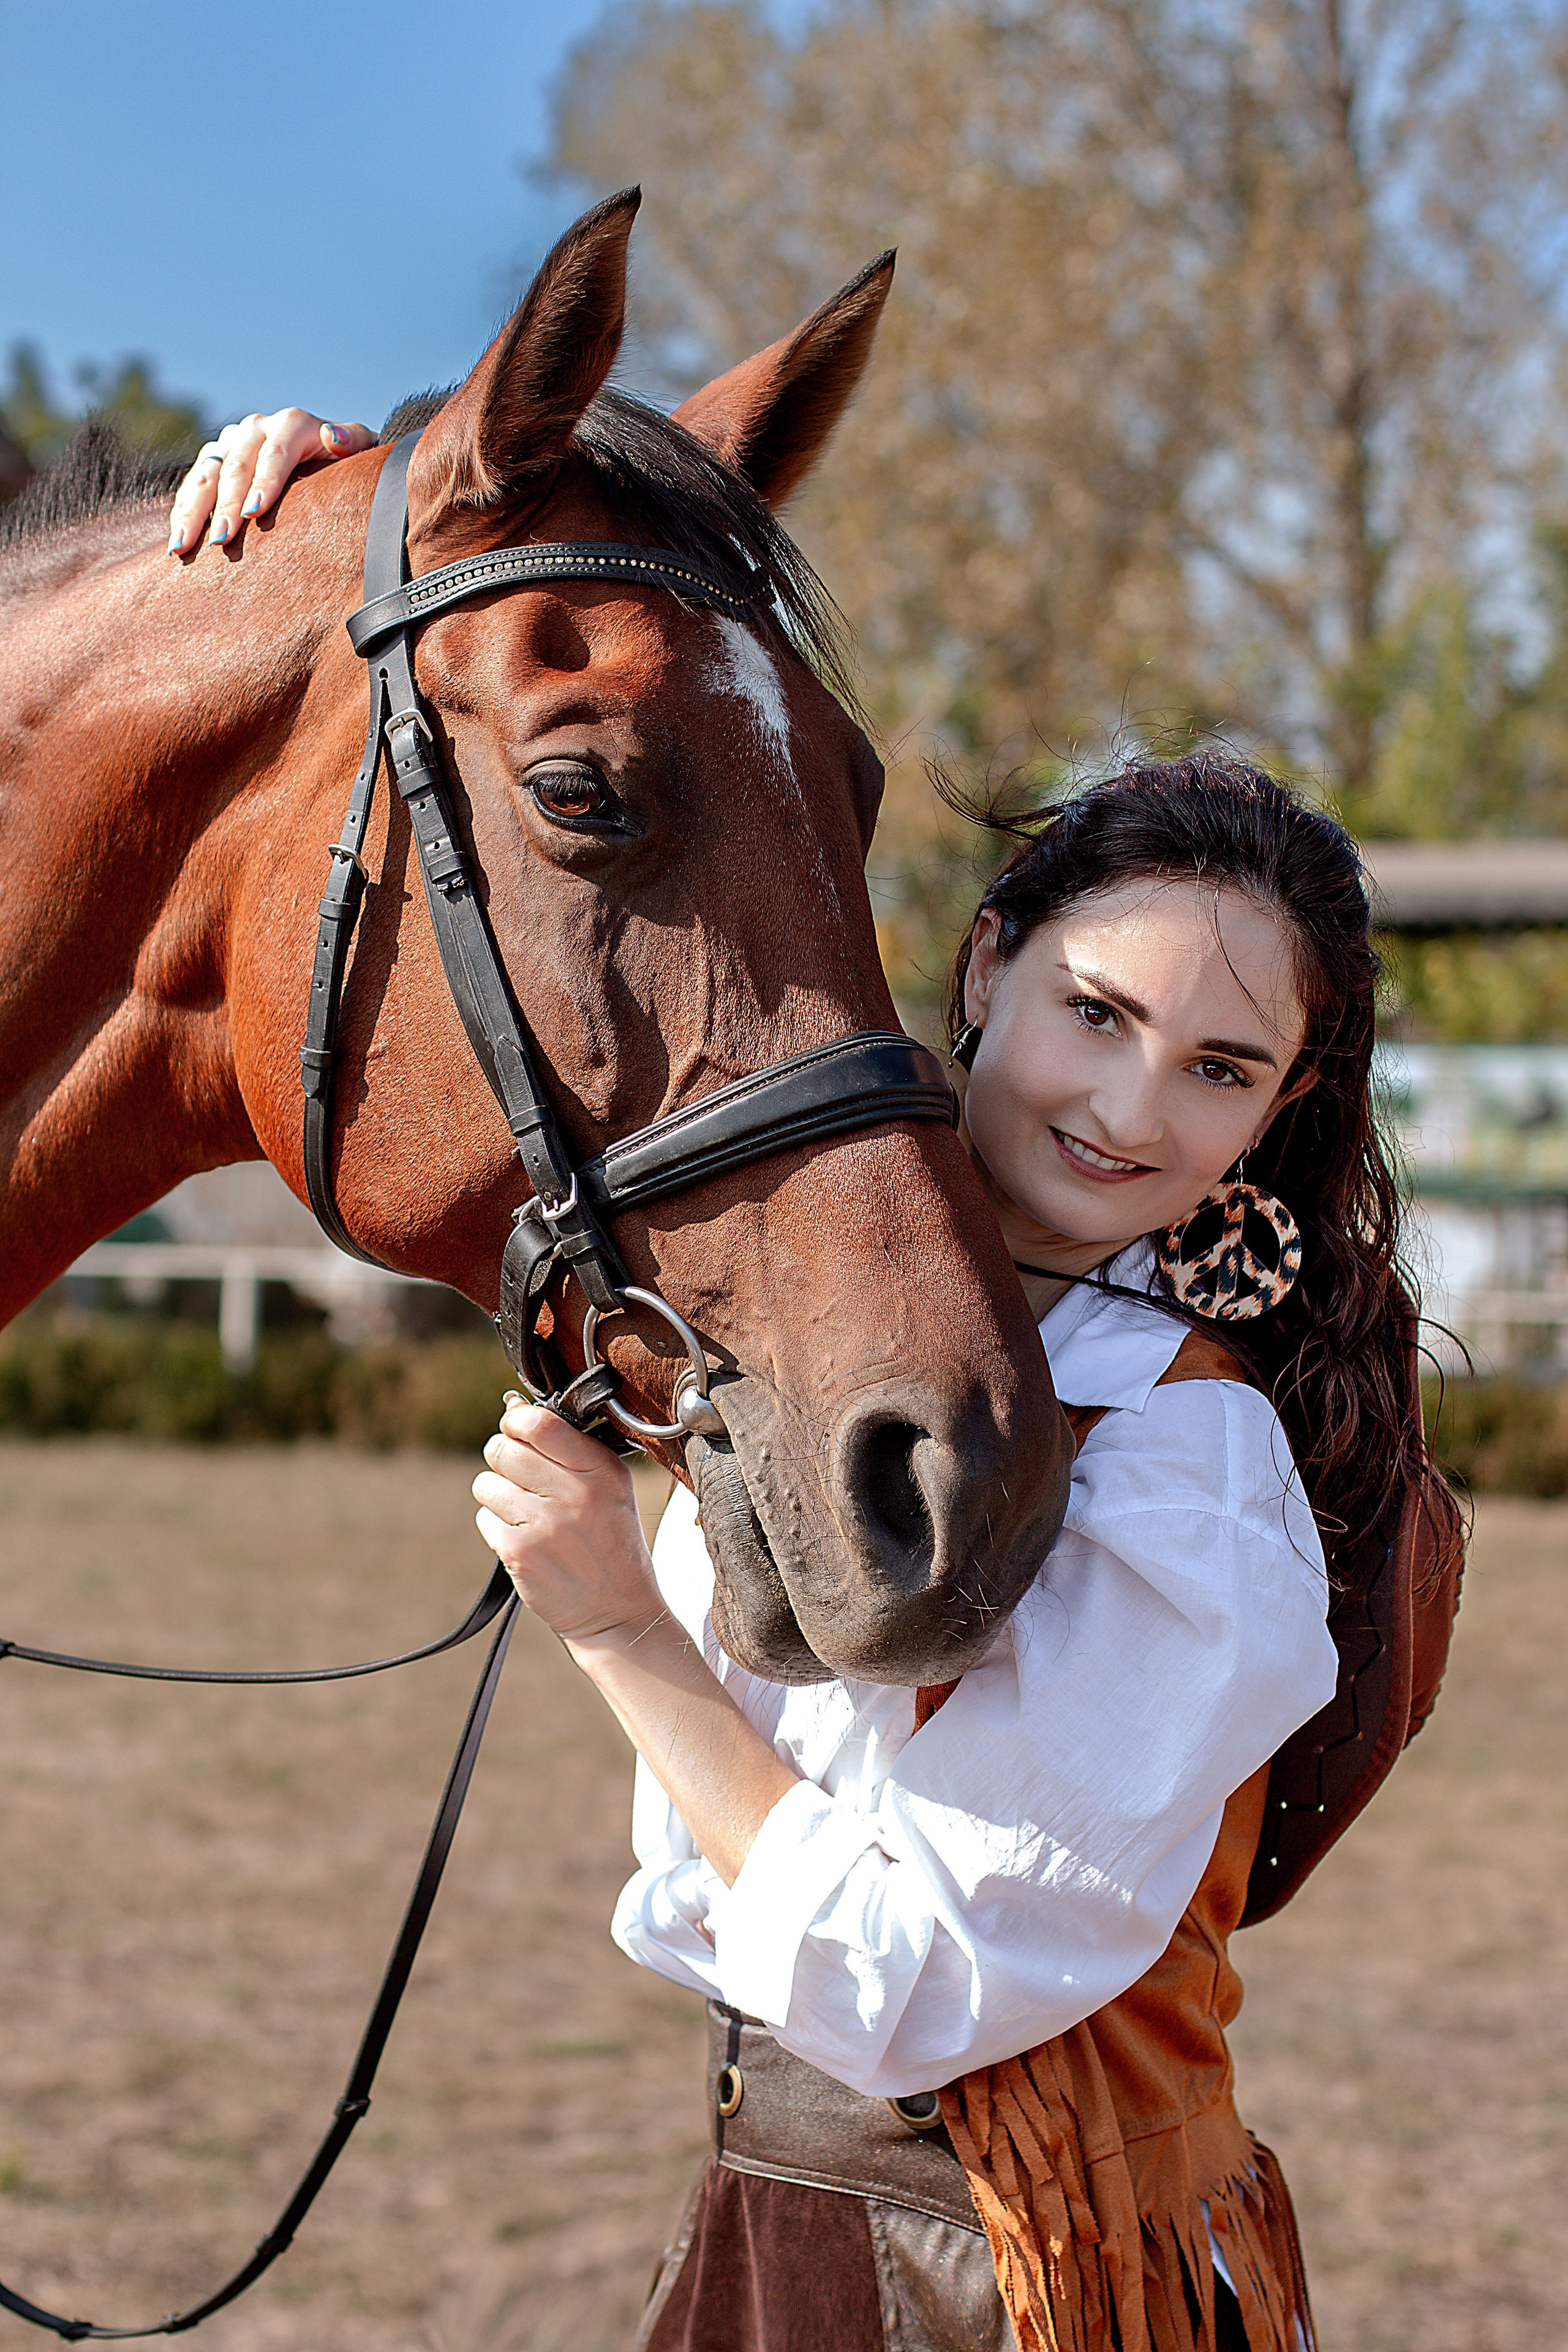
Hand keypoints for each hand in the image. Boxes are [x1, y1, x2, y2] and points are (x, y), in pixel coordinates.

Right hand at [167, 407, 375, 554]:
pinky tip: (178, 543)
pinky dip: (182, 514)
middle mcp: (255, 428)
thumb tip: (332, 436)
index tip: (254, 512)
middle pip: (236, 466)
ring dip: (193, 511)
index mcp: (291, 424)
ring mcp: (230, 443)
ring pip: (205, 475)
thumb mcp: (357, 449)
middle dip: (226, 504)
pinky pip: (192, 486)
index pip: (275, 452)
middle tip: (223, 540)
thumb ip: (352, 441)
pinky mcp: (212, 461)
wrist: (320, 456)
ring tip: (185, 545)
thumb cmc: (343, 463)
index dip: (264, 481)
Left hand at [473, 1400, 662, 1646]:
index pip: (540, 1423)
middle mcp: (572, 1494)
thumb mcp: (610, 1486)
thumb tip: (513, 1406)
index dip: (517, 1421)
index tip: (519, 1430)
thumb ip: (567, 1445)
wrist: (616, 1610)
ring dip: (498, 1495)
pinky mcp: (518, 1553)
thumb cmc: (611, 1541)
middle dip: (504, 1458)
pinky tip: (525, 1539)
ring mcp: (543, 1525)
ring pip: (486, 1484)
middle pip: (502, 1449)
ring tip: (526, 1512)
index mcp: (600, 1470)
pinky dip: (497, 1527)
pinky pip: (484, 1519)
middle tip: (522, 1477)